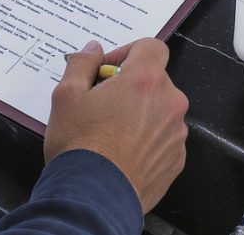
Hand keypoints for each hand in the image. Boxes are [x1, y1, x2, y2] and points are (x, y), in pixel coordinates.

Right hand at [43, 39, 188, 213]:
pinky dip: (146, 139)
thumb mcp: (67, 94)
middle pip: (154, 80)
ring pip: (159, 110)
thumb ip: (82, 63)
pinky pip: (163, 138)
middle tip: (102, 102)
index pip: (150, 47)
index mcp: (145, 80)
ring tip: (110, 131)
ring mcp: (176, 134)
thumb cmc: (81, 147)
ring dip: (139, 113)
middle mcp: (169, 103)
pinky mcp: (175, 160)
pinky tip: (121, 150)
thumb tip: (93, 50)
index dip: (128, 53)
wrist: (93, 197)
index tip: (109, 70)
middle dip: (130, 85)